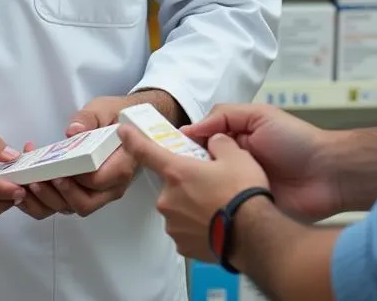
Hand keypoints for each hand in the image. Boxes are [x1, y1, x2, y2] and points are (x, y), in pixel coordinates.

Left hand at [21, 93, 170, 218]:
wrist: (122, 123)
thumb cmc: (114, 116)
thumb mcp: (103, 109)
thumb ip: (89, 119)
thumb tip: (73, 131)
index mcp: (121, 164)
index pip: (99, 181)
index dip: (77, 179)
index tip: (58, 170)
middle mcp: (111, 186)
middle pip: (84, 203)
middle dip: (57, 194)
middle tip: (37, 179)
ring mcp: (97, 193)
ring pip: (71, 209)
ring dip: (46, 200)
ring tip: (27, 182)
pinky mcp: (83, 194)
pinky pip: (63, 207)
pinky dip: (42, 204)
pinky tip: (26, 190)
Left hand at [118, 126, 268, 261]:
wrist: (253, 235)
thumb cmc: (242, 195)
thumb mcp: (236, 155)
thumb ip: (218, 143)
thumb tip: (215, 143)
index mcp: (177, 172)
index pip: (146, 151)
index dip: (133, 140)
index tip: (123, 132)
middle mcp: (169, 199)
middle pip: (172, 183)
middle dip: (186, 182)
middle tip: (210, 185)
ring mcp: (173, 224)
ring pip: (178, 207)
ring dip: (191, 205)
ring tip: (216, 207)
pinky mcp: (182, 245)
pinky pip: (184, 228)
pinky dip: (196, 225)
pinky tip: (214, 223)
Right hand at [183, 104, 337, 221]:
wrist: (327, 175)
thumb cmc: (297, 141)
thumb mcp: (260, 116)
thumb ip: (225, 116)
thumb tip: (190, 129)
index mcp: (236, 141)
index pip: (201, 143)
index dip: (183, 147)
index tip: (163, 151)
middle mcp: (235, 166)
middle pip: (201, 169)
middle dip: (187, 173)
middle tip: (171, 180)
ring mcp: (241, 190)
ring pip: (210, 193)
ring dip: (199, 194)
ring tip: (181, 198)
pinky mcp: (249, 212)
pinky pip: (227, 212)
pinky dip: (215, 212)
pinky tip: (201, 215)